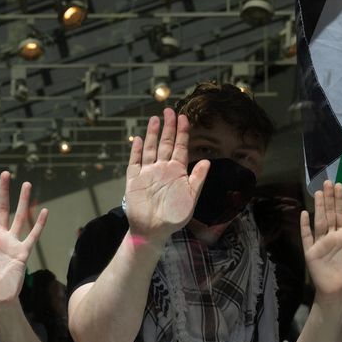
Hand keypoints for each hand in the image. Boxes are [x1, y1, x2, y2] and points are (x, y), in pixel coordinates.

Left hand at [0, 171, 46, 304]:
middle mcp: (0, 236)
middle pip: (2, 209)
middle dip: (3, 192)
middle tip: (6, 173)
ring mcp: (12, 243)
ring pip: (19, 217)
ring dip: (23, 201)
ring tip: (26, 184)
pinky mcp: (22, 252)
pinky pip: (32, 236)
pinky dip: (38, 224)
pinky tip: (43, 211)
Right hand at [124, 109, 209, 243]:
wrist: (152, 231)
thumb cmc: (173, 217)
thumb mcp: (190, 199)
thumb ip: (197, 180)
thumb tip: (206, 161)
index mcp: (177, 172)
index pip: (180, 147)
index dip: (182, 132)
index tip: (184, 117)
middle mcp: (162, 169)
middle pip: (165, 143)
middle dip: (168, 127)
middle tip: (169, 110)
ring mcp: (148, 173)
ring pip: (151, 149)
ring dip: (153, 134)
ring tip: (155, 119)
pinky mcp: (134, 180)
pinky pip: (135, 162)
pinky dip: (137, 150)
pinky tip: (139, 139)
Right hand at [300, 180, 341, 299]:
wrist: (339, 291)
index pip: (341, 214)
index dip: (340, 200)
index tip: (339, 186)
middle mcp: (332, 236)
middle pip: (329, 213)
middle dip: (329, 198)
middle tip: (327, 182)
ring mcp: (320, 243)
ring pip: (319, 221)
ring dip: (319, 207)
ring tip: (318, 193)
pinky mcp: (311, 252)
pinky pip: (307, 236)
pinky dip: (305, 225)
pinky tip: (305, 214)